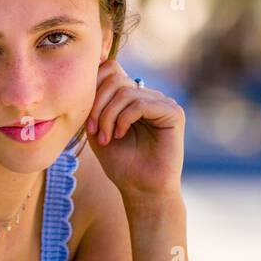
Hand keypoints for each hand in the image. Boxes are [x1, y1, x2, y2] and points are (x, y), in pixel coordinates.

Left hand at [85, 58, 184, 202]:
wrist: (142, 190)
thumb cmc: (121, 164)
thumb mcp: (98, 130)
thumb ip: (94, 104)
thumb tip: (89, 76)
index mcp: (132, 97)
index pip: (111, 70)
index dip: (94, 88)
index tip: (87, 122)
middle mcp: (149, 96)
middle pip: (115, 77)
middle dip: (98, 104)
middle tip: (93, 130)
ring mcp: (162, 102)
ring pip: (125, 91)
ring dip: (108, 115)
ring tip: (105, 138)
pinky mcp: (173, 112)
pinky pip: (140, 103)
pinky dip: (123, 118)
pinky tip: (119, 135)